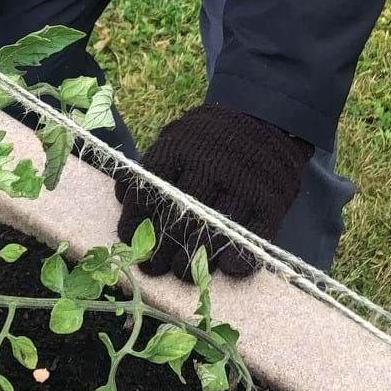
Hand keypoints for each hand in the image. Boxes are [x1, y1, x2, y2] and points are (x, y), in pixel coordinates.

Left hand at [115, 104, 312, 280]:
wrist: (266, 119)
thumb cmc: (211, 136)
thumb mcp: (177, 137)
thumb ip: (153, 166)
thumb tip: (123, 196)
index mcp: (178, 150)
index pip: (146, 194)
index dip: (134, 224)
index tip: (129, 241)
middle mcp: (207, 168)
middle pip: (174, 222)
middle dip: (159, 251)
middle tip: (153, 267)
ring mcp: (239, 187)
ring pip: (208, 236)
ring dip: (190, 262)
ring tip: (180, 271)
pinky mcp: (268, 204)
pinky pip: (248, 242)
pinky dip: (234, 261)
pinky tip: (222, 267)